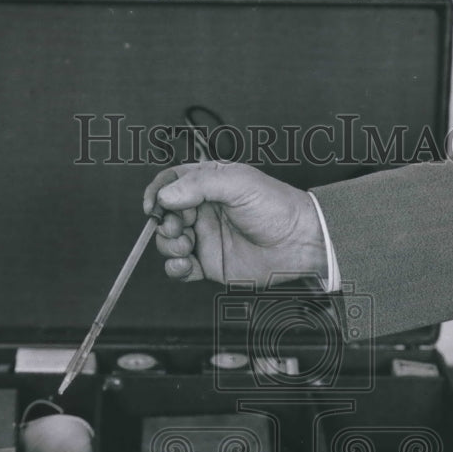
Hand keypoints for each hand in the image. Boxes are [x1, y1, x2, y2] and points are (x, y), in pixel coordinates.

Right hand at [143, 161, 326, 286]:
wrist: (299, 242)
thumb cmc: (277, 207)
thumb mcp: (238, 183)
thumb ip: (199, 185)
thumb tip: (166, 195)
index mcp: (207, 185)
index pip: (169, 183)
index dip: (156, 192)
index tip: (153, 205)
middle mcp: (203, 211)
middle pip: (165, 215)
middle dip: (163, 223)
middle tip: (177, 228)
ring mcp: (205, 238)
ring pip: (169, 243)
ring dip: (168, 246)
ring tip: (185, 247)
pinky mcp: (209, 264)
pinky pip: (181, 268)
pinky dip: (175, 268)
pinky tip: (184, 265)